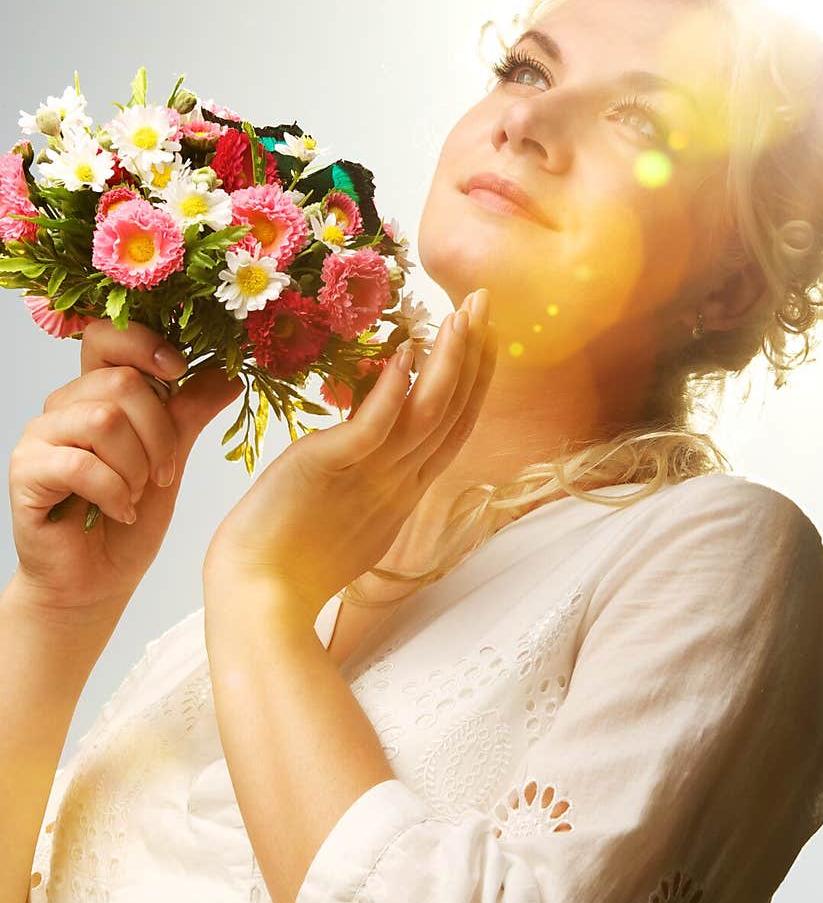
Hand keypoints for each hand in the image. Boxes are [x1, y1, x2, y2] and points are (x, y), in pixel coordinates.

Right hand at [9, 318, 243, 627]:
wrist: (98, 579)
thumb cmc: (130, 518)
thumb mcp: (172, 457)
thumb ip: (190, 410)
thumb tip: (229, 372)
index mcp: (97, 392)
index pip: (109, 335)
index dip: (146, 345)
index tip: (178, 372)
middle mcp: (64, 405)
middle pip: (121, 382)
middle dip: (159, 434)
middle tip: (162, 475)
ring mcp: (40, 435)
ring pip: (104, 420)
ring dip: (136, 467)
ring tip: (136, 494)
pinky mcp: (26, 470)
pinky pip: (80, 463)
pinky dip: (113, 491)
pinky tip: (118, 510)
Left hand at [202, 289, 496, 618]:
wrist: (256, 599)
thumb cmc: (290, 559)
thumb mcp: (345, 512)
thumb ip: (368, 477)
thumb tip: (370, 441)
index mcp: (403, 492)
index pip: (452, 428)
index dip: (474, 383)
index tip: (486, 338)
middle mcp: (398, 483)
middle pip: (450, 414)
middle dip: (474, 357)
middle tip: (485, 303)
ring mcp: (370, 478)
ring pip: (424, 414)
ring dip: (447, 362)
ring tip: (461, 316)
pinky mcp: (329, 469)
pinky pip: (372, 427)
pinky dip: (392, 391)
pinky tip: (406, 353)